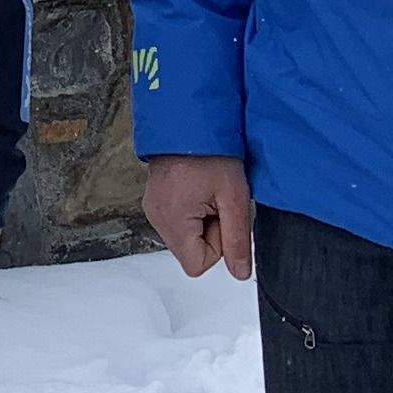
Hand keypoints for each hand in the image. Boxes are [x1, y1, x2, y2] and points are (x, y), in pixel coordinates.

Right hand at [143, 153, 254, 280]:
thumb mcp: (234, 196)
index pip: (197, 265)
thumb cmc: (211, 151)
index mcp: (173, 220)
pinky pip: (177, 221)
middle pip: (190, 251)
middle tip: (217, 200)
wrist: (190, 119)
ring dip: (201, 221)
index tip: (221, 215)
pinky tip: (198, 188)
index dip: (217, 245)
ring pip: (185, 237)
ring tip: (207, 191)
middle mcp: (156, 217)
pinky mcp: (154, 200)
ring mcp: (152, 208)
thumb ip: (237, 240)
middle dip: (210, 231)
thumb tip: (240, 273)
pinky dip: (192, 211)